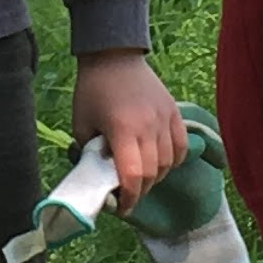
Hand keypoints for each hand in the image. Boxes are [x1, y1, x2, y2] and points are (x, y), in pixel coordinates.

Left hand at [72, 50, 186, 205]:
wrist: (113, 56)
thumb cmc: (92, 90)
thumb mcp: (81, 124)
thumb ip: (91, 152)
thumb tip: (101, 175)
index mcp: (123, 129)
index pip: (133, 175)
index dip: (129, 198)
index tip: (121, 207)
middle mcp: (148, 126)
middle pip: (153, 173)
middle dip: (140, 191)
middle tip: (128, 194)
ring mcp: (165, 118)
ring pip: (169, 162)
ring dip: (156, 177)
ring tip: (142, 178)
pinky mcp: (174, 112)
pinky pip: (181, 145)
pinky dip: (174, 160)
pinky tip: (161, 163)